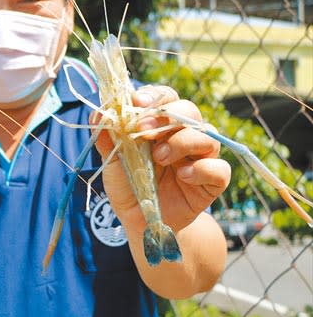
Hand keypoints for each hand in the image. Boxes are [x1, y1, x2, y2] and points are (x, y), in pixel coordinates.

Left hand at [92, 85, 230, 233]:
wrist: (141, 220)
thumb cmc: (129, 184)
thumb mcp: (113, 161)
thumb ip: (107, 137)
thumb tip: (97, 113)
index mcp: (161, 124)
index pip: (165, 97)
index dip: (154, 96)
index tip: (136, 102)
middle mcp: (184, 135)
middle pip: (189, 110)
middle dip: (167, 115)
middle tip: (144, 130)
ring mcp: (201, 157)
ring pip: (207, 135)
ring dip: (182, 142)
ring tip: (159, 158)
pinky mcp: (212, 181)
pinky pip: (220, 168)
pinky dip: (203, 169)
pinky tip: (183, 176)